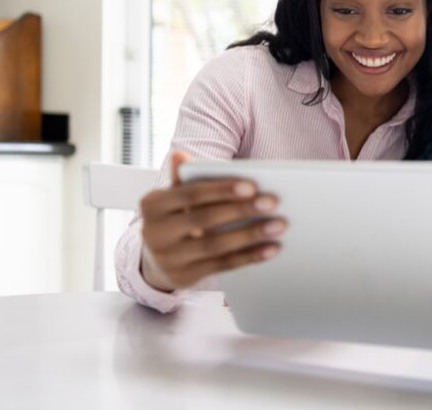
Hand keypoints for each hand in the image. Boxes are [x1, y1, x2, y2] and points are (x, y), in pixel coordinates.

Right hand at [138, 151, 286, 290]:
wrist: (155, 260)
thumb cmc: (174, 218)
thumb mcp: (174, 197)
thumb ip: (184, 179)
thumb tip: (180, 155)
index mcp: (152, 205)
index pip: (190, 194)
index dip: (222, 190)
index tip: (252, 186)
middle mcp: (155, 233)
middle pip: (203, 220)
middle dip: (240, 210)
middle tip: (272, 202)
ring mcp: (168, 259)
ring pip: (215, 245)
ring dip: (250, 234)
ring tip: (279, 224)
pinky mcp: (185, 278)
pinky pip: (223, 265)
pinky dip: (250, 256)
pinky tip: (272, 248)